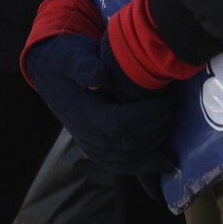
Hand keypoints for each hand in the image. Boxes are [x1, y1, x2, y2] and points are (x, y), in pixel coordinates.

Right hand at [23, 35, 176, 174]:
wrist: (51, 71)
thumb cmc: (66, 59)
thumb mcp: (72, 56)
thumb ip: (84, 67)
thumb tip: (100, 79)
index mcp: (80, 114)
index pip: (119, 126)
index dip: (146, 117)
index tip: (164, 102)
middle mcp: (85, 136)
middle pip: (127, 145)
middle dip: (155, 130)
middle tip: (171, 108)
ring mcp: (91, 146)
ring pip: (127, 160)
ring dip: (153, 147)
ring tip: (169, 124)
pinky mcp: (98, 149)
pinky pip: (123, 166)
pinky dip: (145, 167)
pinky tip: (165, 165)